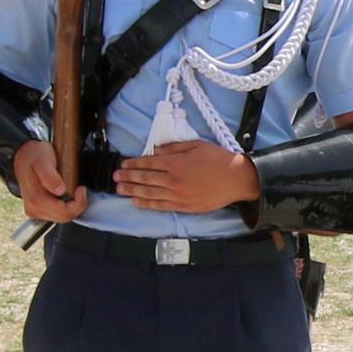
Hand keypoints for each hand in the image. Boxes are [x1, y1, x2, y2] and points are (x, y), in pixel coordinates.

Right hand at [11, 136, 88, 224]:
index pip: (64, 213)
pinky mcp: (37, 209)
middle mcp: (34, 208)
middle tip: (80, 189)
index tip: (81, 189)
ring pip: (61, 217)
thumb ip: (50, 176)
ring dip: (72, 206)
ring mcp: (35, 210)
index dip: (78, 203)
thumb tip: (60, 191)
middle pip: (64, 217)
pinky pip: (57, 214)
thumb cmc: (33, 156)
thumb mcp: (43, 161)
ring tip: (73, 190)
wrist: (23, 155)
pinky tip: (66, 194)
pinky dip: (66, 206)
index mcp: (36, 199)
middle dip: (77, 205)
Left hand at [113, 137, 259, 212]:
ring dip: (132, 191)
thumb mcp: (197, 145)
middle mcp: (174, 180)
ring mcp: (178, 195)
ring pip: (149, 193)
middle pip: (145, 178)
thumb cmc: (219, 160)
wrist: (237, 179)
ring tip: (120, 190)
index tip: (123, 164)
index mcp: (176, 163)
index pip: (149, 163)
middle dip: (128, 177)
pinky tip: (137, 202)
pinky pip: (161, 206)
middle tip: (115, 177)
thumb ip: (174, 147)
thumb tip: (156, 150)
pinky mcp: (184, 206)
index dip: (134, 163)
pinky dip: (147, 204)